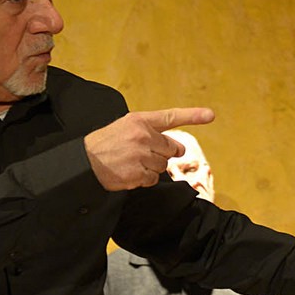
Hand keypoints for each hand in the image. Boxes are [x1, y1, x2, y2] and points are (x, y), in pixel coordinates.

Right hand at [85, 108, 214, 191]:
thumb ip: (150, 132)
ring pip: (163, 166)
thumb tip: (177, 148)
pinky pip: (153, 179)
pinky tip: (130, 173)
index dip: (193, 116)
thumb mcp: (125, 127)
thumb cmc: (106, 143)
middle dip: (162, 154)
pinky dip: (144, 179)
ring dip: (152, 168)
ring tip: (132, 163)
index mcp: (139, 121)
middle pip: (171, 149)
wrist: (84, 162)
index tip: (210, 115)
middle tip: (144, 154)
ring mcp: (140, 156)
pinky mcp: (136, 174)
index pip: (170, 117)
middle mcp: (142, 136)